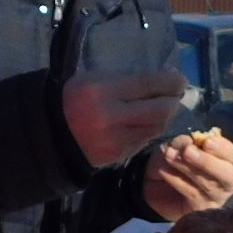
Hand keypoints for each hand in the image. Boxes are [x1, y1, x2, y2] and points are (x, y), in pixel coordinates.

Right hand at [63, 68, 187, 167]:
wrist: (51, 133)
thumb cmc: (75, 97)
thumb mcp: (97, 78)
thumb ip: (130, 79)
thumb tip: (167, 77)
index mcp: (104, 91)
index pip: (149, 84)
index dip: (172, 82)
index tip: (180, 79)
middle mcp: (112, 117)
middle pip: (161, 110)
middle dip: (174, 101)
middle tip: (175, 94)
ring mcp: (116, 140)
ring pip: (157, 128)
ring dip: (166, 116)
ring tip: (165, 106)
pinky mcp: (118, 155)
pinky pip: (145, 140)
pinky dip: (151, 129)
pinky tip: (148, 121)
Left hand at [143, 130, 232, 220]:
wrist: (155, 185)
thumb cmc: (175, 160)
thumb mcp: (178, 146)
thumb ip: (185, 143)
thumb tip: (188, 143)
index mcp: (227, 162)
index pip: (231, 155)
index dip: (222, 148)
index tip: (207, 141)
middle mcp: (226, 182)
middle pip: (227, 175)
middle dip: (208, 162)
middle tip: (188, 151)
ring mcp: (215, 198)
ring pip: (206, 184)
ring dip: (186, 168)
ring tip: (169, 155)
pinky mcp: (201, 209)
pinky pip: (191, 194)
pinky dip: (176, 180)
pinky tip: (163, 171)